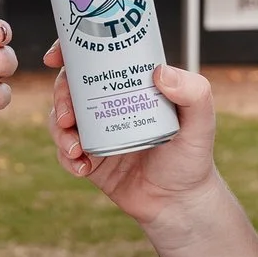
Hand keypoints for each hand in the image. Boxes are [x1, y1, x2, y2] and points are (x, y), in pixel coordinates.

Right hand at [44, 46, 221, 228]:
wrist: (179, 203)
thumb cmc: (192, 157)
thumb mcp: (201, 122)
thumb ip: (194, 93)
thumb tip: (160, 71)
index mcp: (132, 86)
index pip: (98, 60)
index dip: (71, 52)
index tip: (56, 57)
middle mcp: (111, 105)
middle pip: (71, 87)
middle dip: (60, 96)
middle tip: (69, 115)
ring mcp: (97, 132)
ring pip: (61, 120)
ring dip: (58, 130)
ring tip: (75, 147)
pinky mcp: (90, 160)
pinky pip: (66, 153)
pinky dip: (66, 158)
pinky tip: (82, 167)